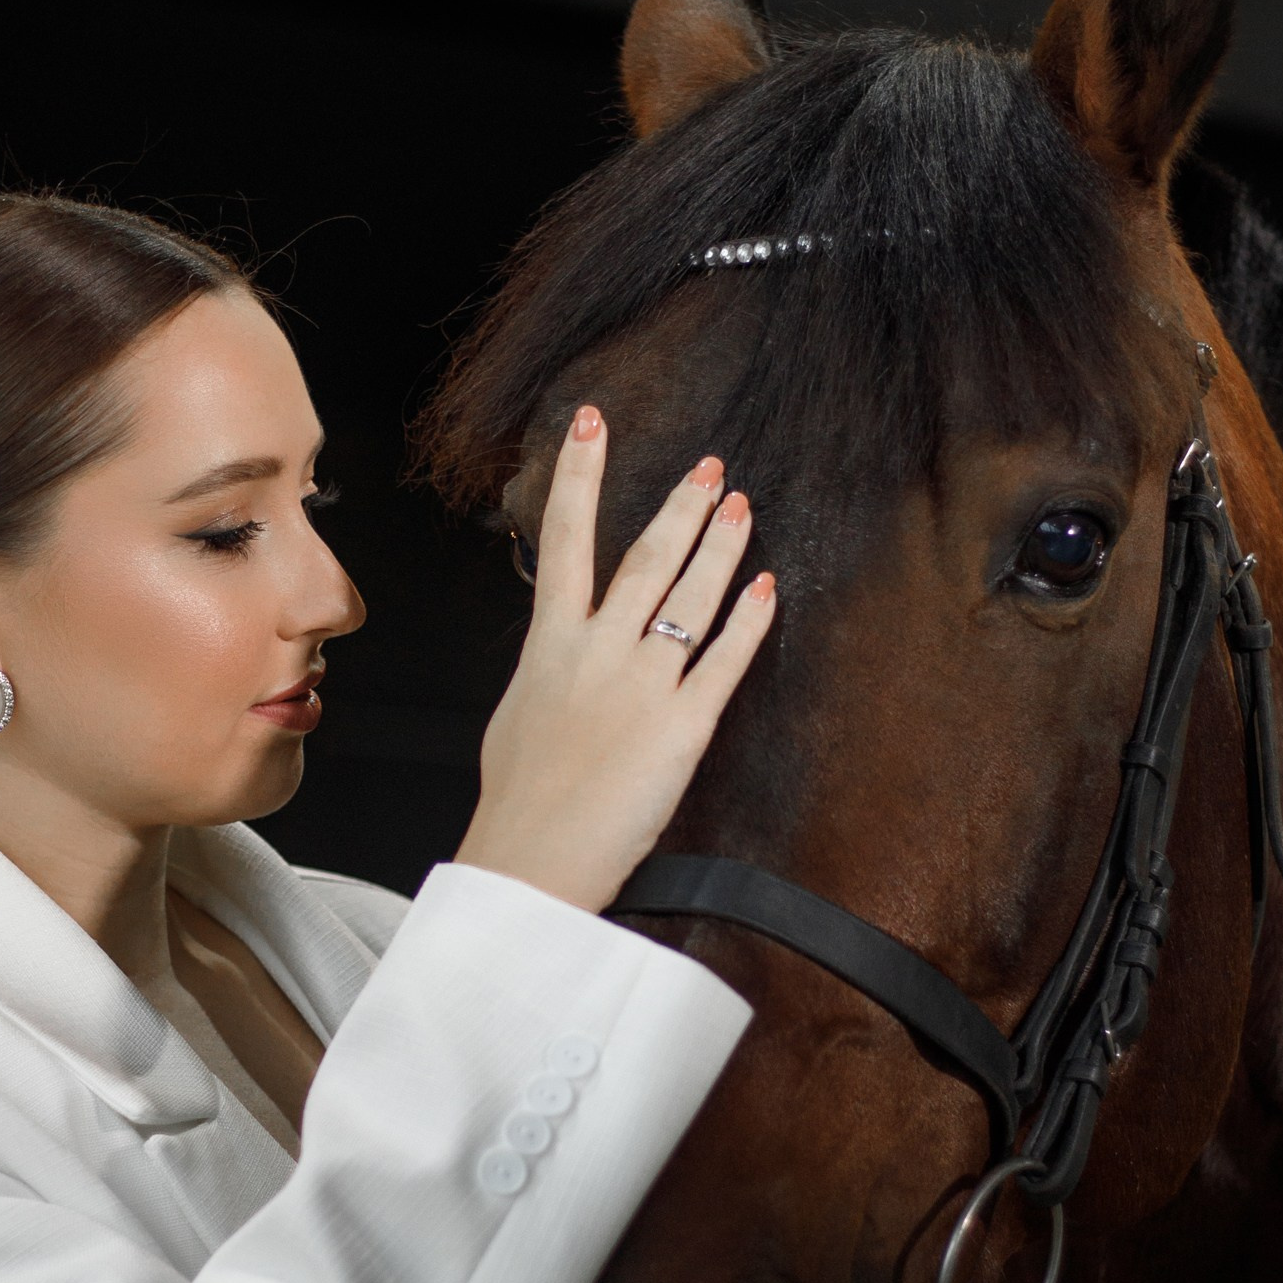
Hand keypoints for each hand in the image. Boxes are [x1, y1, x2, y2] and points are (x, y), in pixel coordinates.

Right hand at [454, 409, 776, 915]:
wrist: (531, 859)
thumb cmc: (518, 801)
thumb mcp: (517, 717)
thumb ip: (546, 673)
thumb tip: (556, 654)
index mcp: (548, 646)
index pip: (565, 542)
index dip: (579, 477)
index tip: (591, 423)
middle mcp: (597, 653)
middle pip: (645, 558)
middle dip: (679, 505)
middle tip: (708, 465)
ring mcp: (642, 686)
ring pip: (690, 597)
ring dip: (720, 545)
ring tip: (741, 505)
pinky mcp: (682, 727)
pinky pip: (725, 660)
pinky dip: (748, 620)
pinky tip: (765, 586)